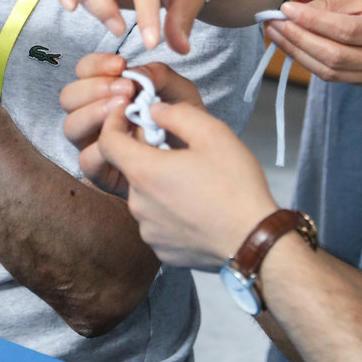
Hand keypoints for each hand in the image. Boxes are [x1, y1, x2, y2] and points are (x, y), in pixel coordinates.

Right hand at [61, 53, 204, 193]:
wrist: (198, 162)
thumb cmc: (183, 124)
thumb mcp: (179, 93)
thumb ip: (159, 75)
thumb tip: (134, 72)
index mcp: (106, 92)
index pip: (83, 71)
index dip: (96, 65)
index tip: (121, 65)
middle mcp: (93, 117)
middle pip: (68, 97)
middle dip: (94, 88)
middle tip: (125, 90)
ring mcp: (93, 144)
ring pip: (70, 127)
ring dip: (93, 113)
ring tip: (124, 110)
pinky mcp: (100, 172)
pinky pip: (86, 158)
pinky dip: (104, 147)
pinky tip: (127, 140)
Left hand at [81, 99, 274, 268]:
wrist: (255, 241)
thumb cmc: (236, 185)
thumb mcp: (213, 133)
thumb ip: (176, 113)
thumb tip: (154, 110)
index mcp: (144, 172)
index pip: (106, 142)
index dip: (114, 123)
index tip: (131, 115)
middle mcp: (138, 204)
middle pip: (130, 169)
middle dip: (147, 155)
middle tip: (179, 152)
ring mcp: (149, 230)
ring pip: (144, 197)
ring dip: (159, 185)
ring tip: (194, 183)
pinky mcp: (162, 250)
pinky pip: (157, 222)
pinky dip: (169, 211)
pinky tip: (196, 208)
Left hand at [266, 0, 361, 84]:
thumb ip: (334, 4)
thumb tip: (296, 11)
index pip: (346, 31)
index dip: (313, 21)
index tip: (287, 7)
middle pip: (334, 56)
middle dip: (298, 39)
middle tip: (274, 22)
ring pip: (329, 71)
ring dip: (297, 53)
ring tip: (277, 32)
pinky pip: (332, 75)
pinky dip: (309, 60)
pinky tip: (293, 44)